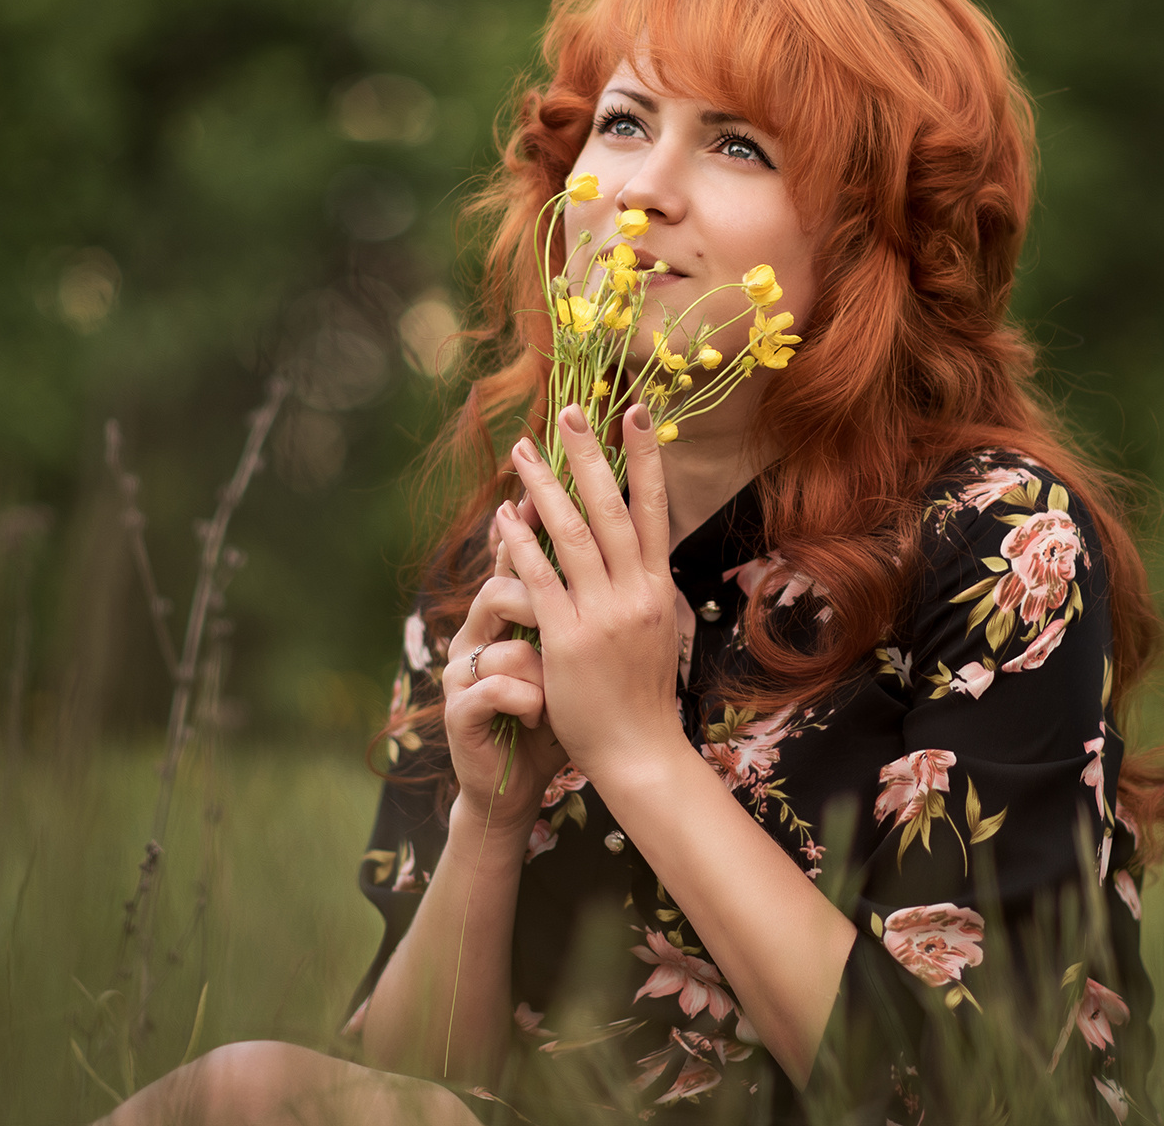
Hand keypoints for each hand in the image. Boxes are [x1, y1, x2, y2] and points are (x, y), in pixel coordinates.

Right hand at [442, 497, 565, 833]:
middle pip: (498, 588)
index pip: (516, 565)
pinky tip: (537, 712)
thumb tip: (616, 552)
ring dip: (533, 660)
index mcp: (505, 623)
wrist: (515, 784)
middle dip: (521, 565)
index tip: (553, 493)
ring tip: (552, 681)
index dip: (531, 529)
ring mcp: (464, 675)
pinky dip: (523, 698)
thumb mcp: (567, 657)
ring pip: (496, 641)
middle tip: (546, 550)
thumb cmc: (550, 715)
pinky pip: (491, 687)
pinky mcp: (459, 713)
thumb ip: (577, 609)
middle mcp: (478, 639)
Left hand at [493, 403, 682, 785]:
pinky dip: (521, 545)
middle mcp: (636, 594)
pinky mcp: (568, 640)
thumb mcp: (658, 633)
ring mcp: (603, 616)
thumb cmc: (644, 698)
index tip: (635, 412)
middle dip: (590, 455)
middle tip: (570, 409)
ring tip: (523, 451)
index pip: (655, 509)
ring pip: (573, 536)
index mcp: (660, 589)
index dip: (646, 458)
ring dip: (546, 488)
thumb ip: (645, 591)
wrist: (640, 754)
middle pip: (612, 509)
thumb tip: (642, 553)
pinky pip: (540, 581)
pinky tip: (503, 515)